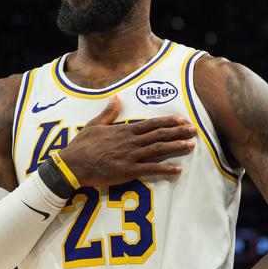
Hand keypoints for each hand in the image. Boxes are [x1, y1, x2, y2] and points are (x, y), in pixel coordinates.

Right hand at [59, 95, 196, 186]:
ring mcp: (130, 156)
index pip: (150, 123)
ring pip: (159, 149)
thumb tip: (116, 98)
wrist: (73, 164)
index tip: (181, 120)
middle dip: (178, 132)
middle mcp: (130, 141)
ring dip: (176, 147)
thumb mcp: (94, 125)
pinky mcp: (128, 171)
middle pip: (159, 134)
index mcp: (123, 130)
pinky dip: (166, 169)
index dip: (167, 122)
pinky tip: (178, 170)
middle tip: (194, 130)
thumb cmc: (82, 145)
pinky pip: (151, 169)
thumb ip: (108, 113)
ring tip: (191, 145)